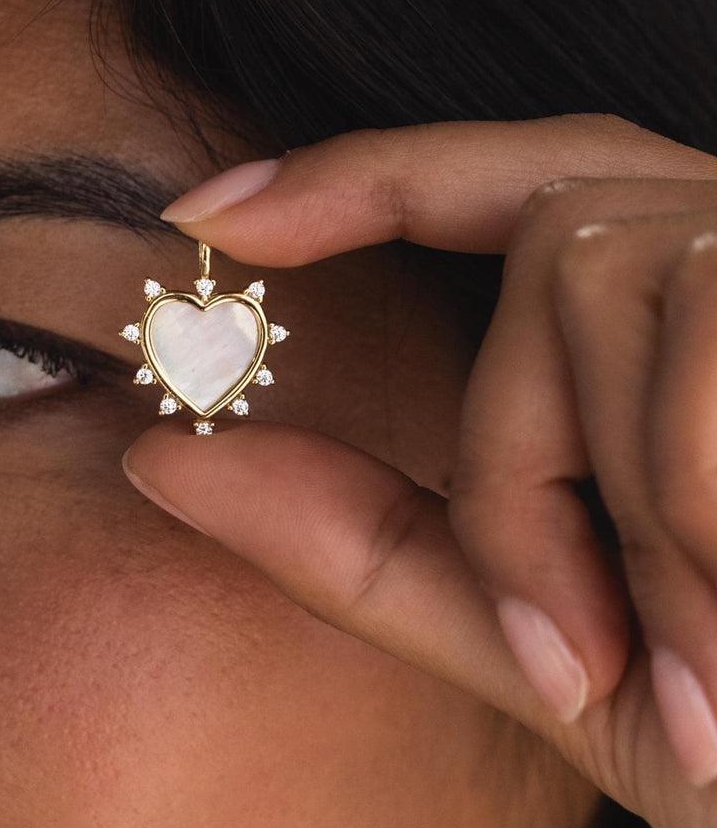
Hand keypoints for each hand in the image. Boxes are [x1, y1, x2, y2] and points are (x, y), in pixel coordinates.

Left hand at [122, 114, 716, 827]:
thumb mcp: (540, 631)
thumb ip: (355, 538)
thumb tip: (163, 458)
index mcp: (670, 316)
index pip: (488, 180)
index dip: (352, 175)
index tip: (210, 213)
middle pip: (538, 243)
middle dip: (514, 447)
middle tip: (577, 639)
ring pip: (590, 268)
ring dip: (598, 495)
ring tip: (696, 653)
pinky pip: (692, 311)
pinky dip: (679, 495)